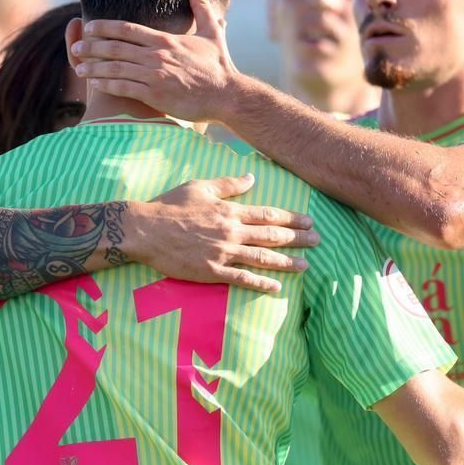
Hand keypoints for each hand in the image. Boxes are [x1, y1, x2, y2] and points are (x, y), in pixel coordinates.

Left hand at [71, 0, 239, 121]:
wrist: (228, 95)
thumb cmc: (219, 66)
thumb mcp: (212, 31)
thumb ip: (200, 6)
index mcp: (165, 40)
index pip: (127, 29)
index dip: (104, 27)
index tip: (88, 26)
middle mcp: (156, 56)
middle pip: (115, 47)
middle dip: (92, 47)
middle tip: (75, 47)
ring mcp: (154, 76)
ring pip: (115, 68)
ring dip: (94, 67)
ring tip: (78, 67)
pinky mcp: (155, 95)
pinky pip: (123, 88)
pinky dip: (106, 84)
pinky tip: (94, 83)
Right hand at [126, 174, 317, 293]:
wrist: (145, 230)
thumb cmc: (170, 206)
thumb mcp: (200, 187)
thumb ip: (228, 184)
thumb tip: (252, 177)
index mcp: (230, 211)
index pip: (268, 214)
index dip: (291, 218)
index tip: (309, 221)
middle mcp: (231, 231)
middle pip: (272, 236)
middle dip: (298, 239)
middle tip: (318, 241)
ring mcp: (222, 253)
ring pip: (262, 258)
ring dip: (287, 262)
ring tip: (306, 266)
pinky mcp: (211, 271)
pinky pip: (241, 278)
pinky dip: (261, 283)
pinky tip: (276, 287)